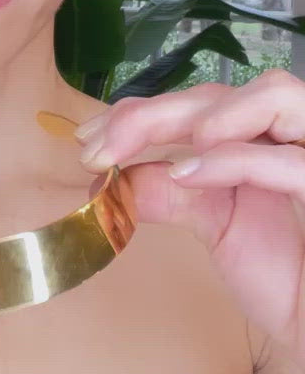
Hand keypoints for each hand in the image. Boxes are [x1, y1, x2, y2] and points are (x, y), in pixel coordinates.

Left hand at [75, 70, 304, 368]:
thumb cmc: (288, 279)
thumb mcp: (216, 228)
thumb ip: (170, 196)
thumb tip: (107, 181)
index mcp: (266, 136)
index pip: (202, 101)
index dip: (144, 111)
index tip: (90, 139)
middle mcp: (296, 134)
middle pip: (226, 94)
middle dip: (154, 113)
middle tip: (98, 146)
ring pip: (275, 96)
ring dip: (206, 114)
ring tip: (155, 148)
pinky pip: (289, 162)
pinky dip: (234, 160)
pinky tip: (187, 174)